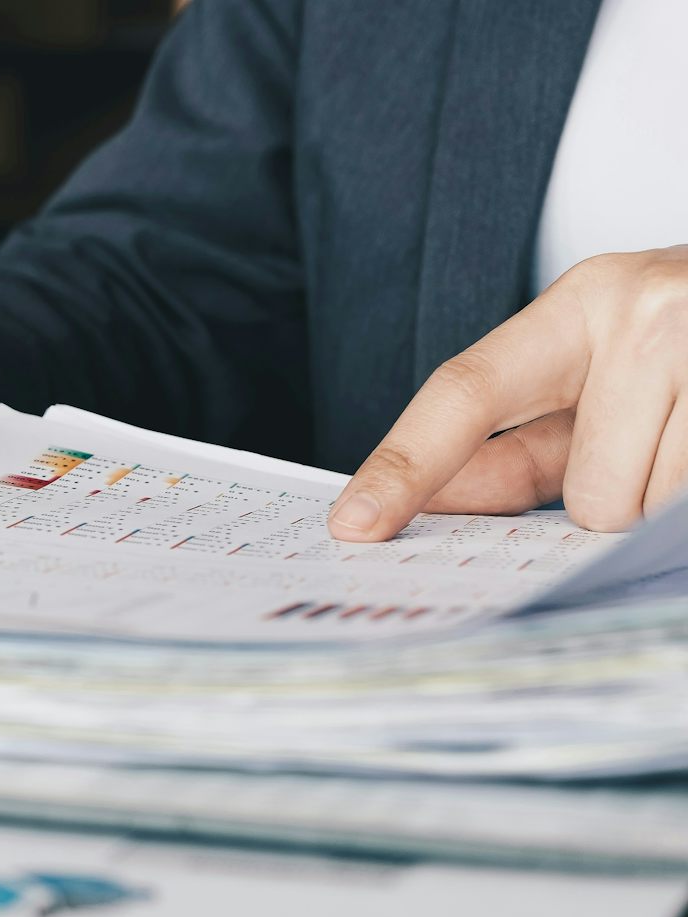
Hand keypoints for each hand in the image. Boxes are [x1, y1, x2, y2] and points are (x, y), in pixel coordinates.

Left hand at [330, 246, 687, 540]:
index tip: (353, 525)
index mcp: (588, 300)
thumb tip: (436, 504)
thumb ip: (522, 440)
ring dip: (671, 501)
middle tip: (665, 446)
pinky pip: (685, 505)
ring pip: (644, 508)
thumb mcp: (607, 369)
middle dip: (619, 500)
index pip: (464, 392)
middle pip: (586, 493)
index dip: (403, 466)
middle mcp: (649, 309)